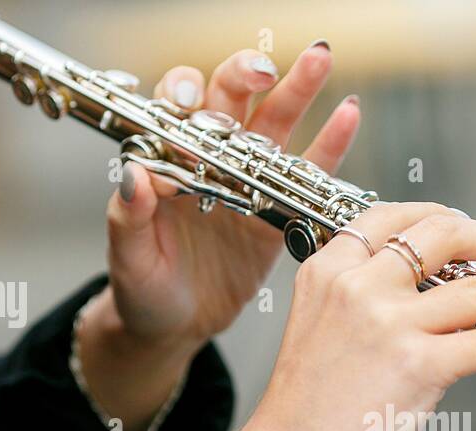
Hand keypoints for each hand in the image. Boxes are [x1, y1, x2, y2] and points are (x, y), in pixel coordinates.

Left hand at [103, 43, 360, 347]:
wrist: (176, 326)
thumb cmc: (144, 290)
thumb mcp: (129, 259)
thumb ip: (128, 217)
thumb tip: (134, 174)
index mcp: (167, 161)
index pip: (175, 111)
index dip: (184, 97)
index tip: (189, 104)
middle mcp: (208, 160)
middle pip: (228, 100)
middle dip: (243, 76)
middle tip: (262, 71)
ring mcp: (246, 181)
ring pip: (272, 123)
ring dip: (296, 89)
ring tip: (319, 60)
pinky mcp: (278, 210)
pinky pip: (308, 171)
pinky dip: (330, 143)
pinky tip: (347, 115)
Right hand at [134, 201, 475, 430]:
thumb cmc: (304, 412)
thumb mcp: (322, 329)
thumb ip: (366, 300)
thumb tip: (436, 295)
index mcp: (329, 269)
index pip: (396, 216)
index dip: (446, 217)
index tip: (473, 231)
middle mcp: (358, 286)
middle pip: (444, 233)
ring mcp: (389, 324)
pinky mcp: (418, 366)